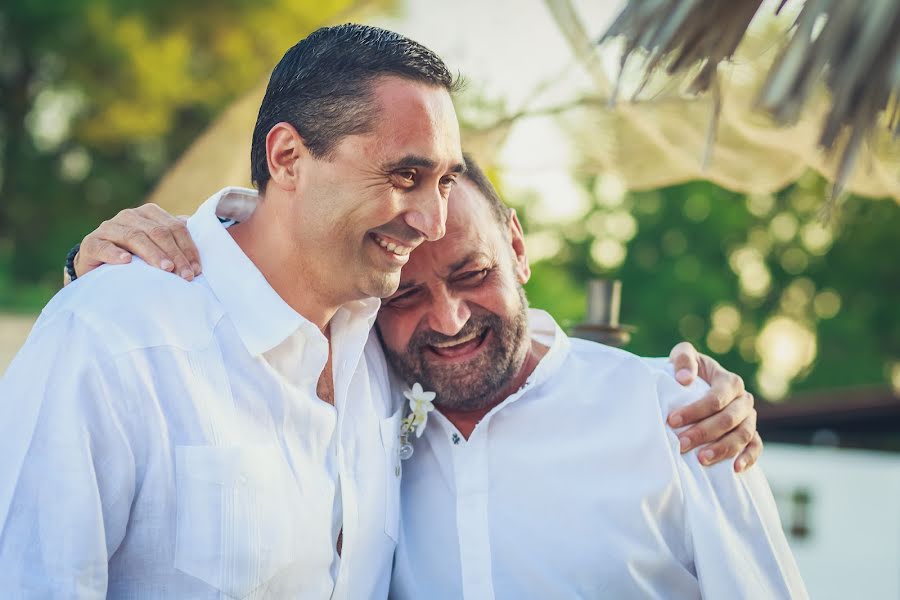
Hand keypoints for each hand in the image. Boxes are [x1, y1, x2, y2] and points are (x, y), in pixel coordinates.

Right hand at [73, 204, 200, 280]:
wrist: (98, 266)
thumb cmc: (135, 258)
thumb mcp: (158, 248)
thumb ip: (176, 240)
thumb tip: (205, 238)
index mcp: (149, 214)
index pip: (175, 227)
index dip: (188, 248)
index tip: (197, 270)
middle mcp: (129, 216)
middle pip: (158, 232)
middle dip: (175, 254)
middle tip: (186, 275)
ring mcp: (109, 228)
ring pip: (135, 237)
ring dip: (152, 254)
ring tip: (166, 269)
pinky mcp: (91, 243)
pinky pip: (104, 246)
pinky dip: (116, 253)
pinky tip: (126, 262)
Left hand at [666, 342, 761, 472]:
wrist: (695, 384)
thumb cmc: (688, 371)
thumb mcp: (683, 356)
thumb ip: (683, 360)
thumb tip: (684, 379)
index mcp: (730, 381)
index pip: (716, 399)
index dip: (695, 410)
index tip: (672, 420)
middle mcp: (743, 400)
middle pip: (728, 419)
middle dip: (704, 433)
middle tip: (681, 444)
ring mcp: (749, 418)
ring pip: (743, 435)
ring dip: (722, 449)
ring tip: (701, 459)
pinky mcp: (751, 434)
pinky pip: (756, 447)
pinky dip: (749, 458)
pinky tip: (735, 469)